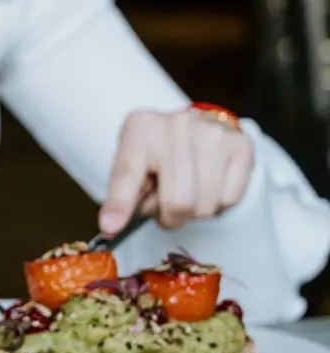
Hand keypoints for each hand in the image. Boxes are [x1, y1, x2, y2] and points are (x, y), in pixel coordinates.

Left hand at [99, 107, 254, 232]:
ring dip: (193, 212)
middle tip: (165, 208)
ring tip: (185, 191)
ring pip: (205, 206)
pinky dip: (216, 203)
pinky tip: (207, 185)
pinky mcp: (242, 145)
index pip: (127, 174)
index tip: (110, 226)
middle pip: (178, 202)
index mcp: (140, 129)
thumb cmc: (154, 157)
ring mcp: (213, 133)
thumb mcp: (130, 170)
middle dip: (169, 218)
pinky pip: (229, 199)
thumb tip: (112, 227)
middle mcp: (178, 125)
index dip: (120, 204)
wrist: (191, 130)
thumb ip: (122, 197)